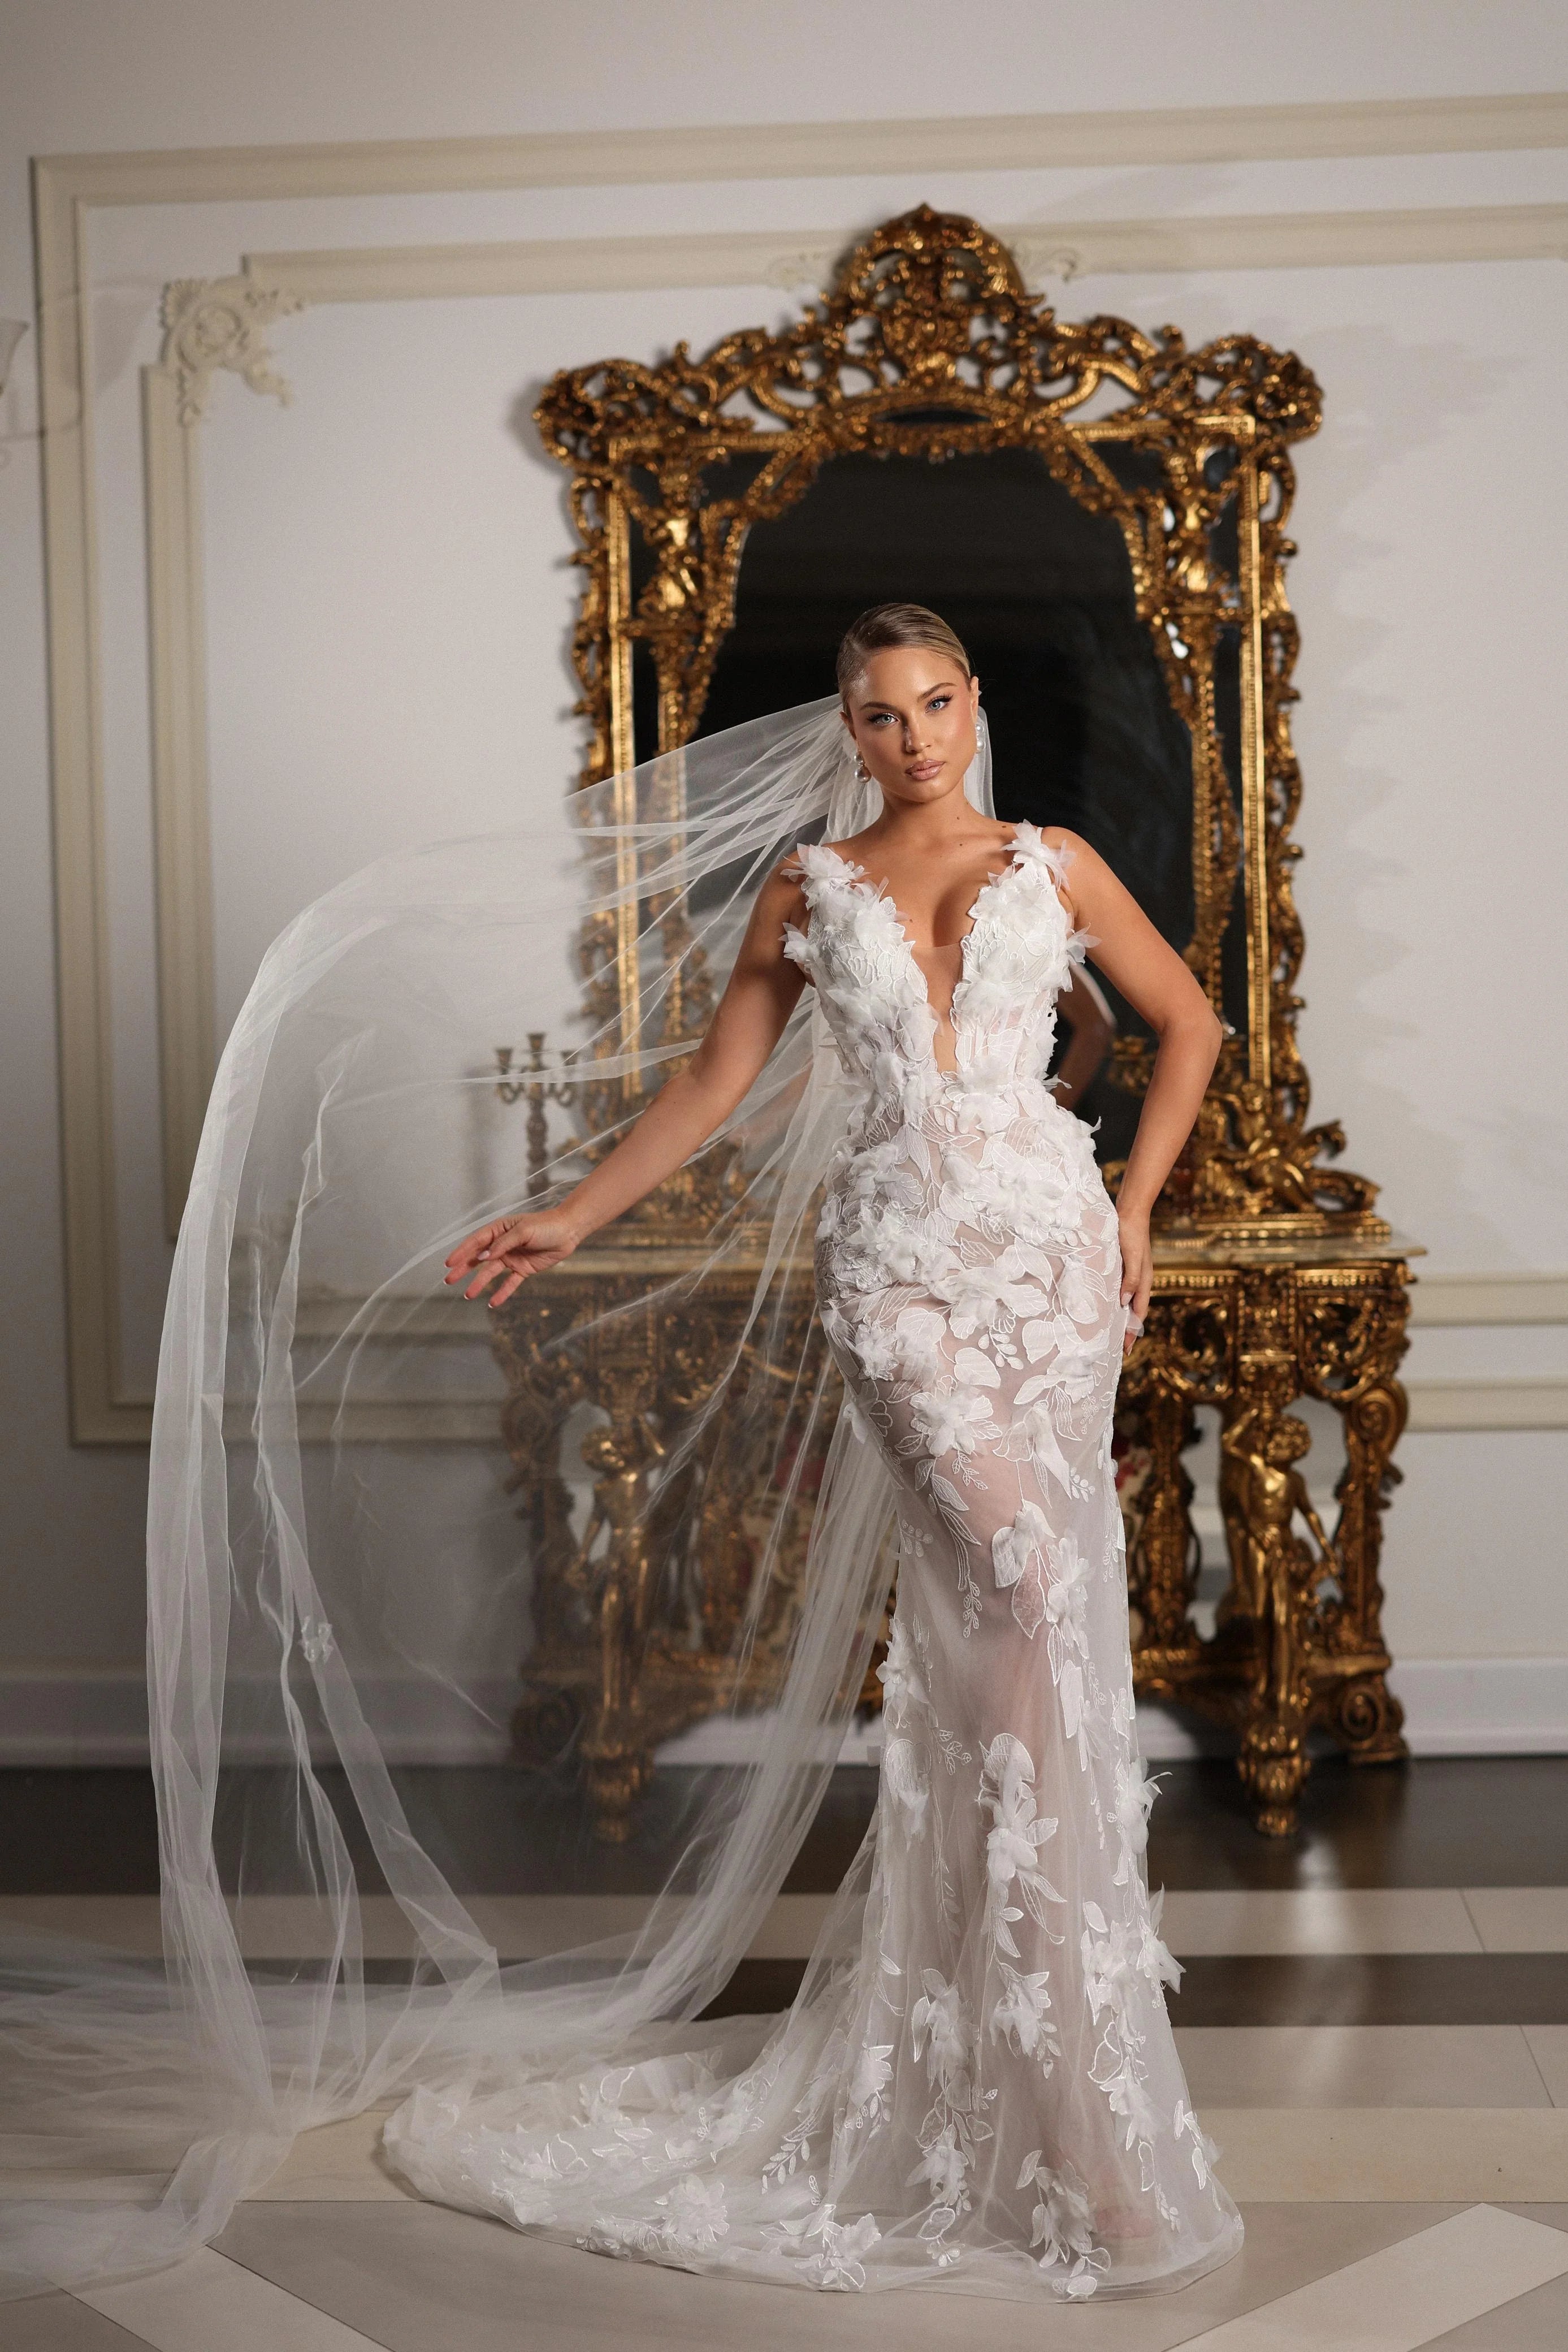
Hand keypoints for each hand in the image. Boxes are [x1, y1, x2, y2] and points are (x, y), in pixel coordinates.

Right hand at [444, 1208, 580, 1307]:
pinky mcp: (523, 1269)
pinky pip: (510, 1283)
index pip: (476, 1242)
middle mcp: (502, 1245)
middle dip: (463, 1269)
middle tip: (449, 1280)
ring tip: (468, 1294)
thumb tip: (483, 1256)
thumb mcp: (523, 1231)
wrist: (568, 1232)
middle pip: (479, 1258)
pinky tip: (493, 1303)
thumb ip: (502, 1244)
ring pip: (491, 1273)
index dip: (461, 1252)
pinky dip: (502, 1293)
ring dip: (479, 1283)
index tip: (448, 1263)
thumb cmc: (545, 1225)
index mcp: (499, 1230)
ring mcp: (512, 1258)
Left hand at [1116, 1206, 1151, 1355]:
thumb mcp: (1132, 1257)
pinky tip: (1103, 1304)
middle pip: (1133, 1311)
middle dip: (1126, 1330)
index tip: (1125, 1350)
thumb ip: (1130, 1280)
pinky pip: (1119, 1289)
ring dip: (1119, 1317)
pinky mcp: (1122, 1266)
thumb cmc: (1131, 1233)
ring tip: (1107, 1331)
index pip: (1138, 1314)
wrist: (1130, 1211)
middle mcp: (1138, 1280)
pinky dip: (1113, 1301)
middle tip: (1113, 1347)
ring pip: (1126, 1301)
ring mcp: (1131, 1274)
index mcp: (1143, 1281)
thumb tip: (1124, 1304)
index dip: (1132, 1332)